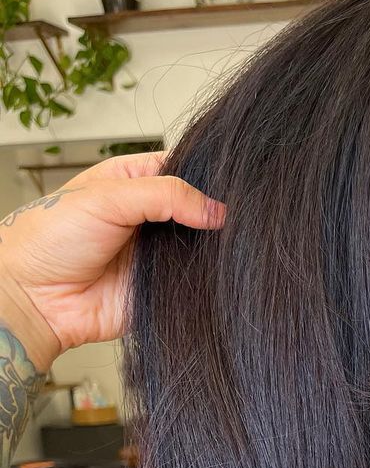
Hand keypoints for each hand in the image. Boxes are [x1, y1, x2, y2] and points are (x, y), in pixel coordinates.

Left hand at [0, 150, 225, 374]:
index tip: (230, 186)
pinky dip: (207, 280)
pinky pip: (196, 282)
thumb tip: (216, 210)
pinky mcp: (163, 288)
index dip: (206, 176)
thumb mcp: (107, 198)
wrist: (37, 298)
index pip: (184, 169)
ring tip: (228, 246)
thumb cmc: (51, 239)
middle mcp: (149, 217)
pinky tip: (216, 274)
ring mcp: (158, 253)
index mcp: (134, 182)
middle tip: (233, 219)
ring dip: (213, 249)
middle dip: (214, 214)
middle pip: (197, 209)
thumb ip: (164, 196)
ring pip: (202, 247)